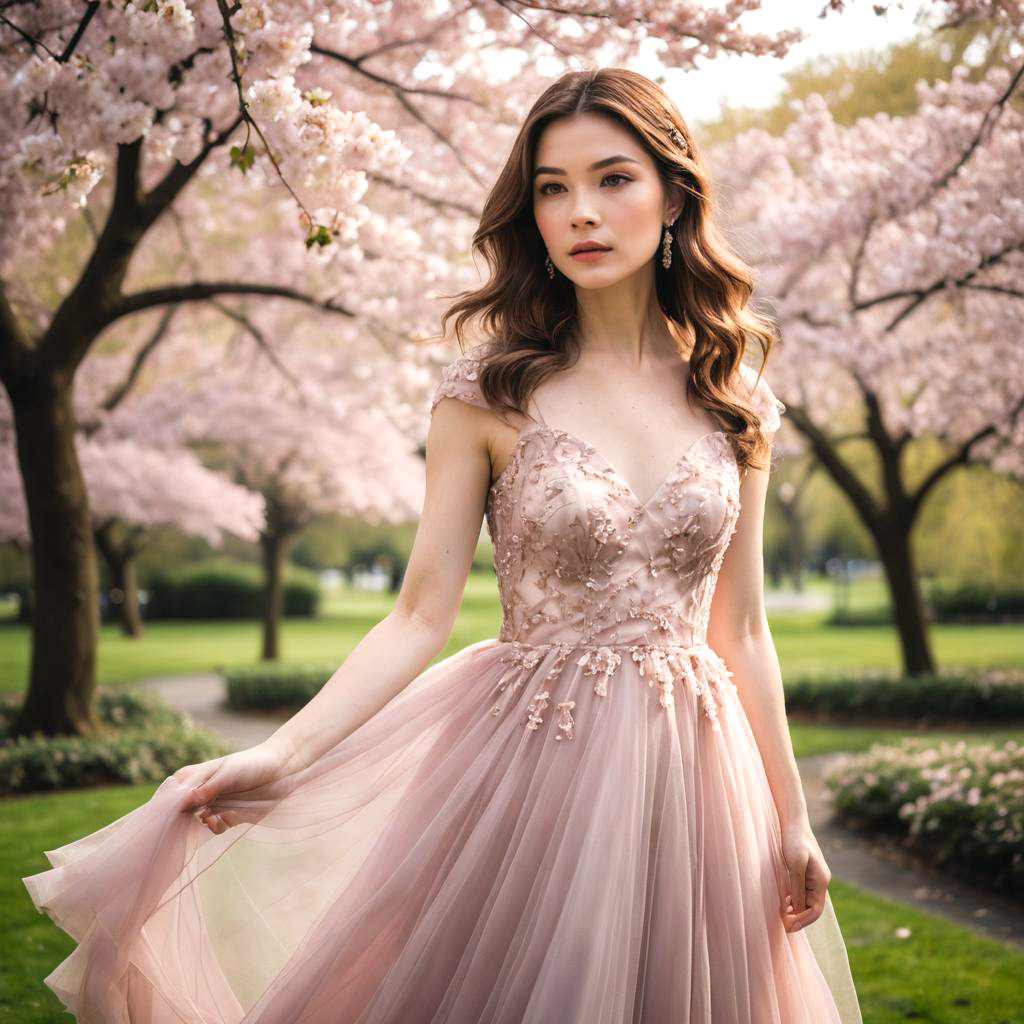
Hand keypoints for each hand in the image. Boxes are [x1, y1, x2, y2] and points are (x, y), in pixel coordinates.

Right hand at [172, 740, 290, 834]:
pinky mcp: (227, 817)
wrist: (282, 769)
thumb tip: (184, 803)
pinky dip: (215, 827)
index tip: (165, 817)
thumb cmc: (252, 764)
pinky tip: (221, 821)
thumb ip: (208, 788)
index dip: (166, 807)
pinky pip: (213, 828)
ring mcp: (213, 805)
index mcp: (194, 777)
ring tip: (211, 817)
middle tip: (183, 826)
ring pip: (195, 823)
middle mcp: (200, 792)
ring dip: (199, 825)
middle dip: (179, 821)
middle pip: (179, 813)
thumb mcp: (229, 773)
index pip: (170, 795)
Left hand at [779, 820, 830, 932]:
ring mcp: (813, 878)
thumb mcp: (795, 864)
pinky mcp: (805, 873)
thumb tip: (797, 909)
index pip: (815, 910)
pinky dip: (793, 900)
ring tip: (780, 915)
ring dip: (795, 910)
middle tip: (782, 924)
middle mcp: (820, 881)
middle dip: (798, 918)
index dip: (803, 921)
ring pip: (806, 901)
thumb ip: (797, 887)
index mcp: (821, 881)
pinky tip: (782, 902)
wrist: (793, 821)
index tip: (787, 927)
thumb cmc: (794, 840)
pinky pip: (801, 893)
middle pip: (812, 908)